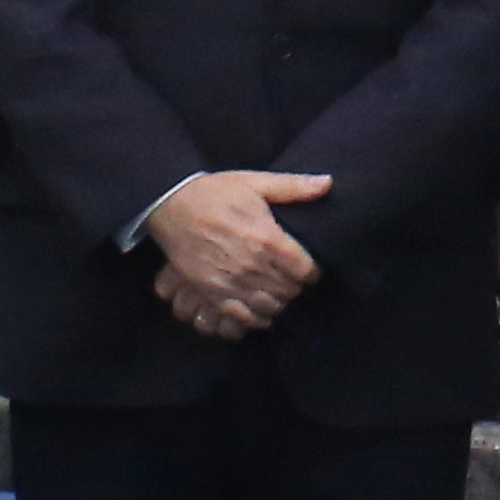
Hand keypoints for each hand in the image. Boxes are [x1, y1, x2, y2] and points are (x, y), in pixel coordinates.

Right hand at [150, 169, 332, 339]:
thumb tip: (328, 183)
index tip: (309, 269)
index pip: (305, 269)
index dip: (312, 272)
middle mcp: (252, 264)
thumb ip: (293, 187)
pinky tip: (261, 310)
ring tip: (277, 292)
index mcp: (267, 237)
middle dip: (295, 286)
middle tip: (292, 280)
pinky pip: (243, 316)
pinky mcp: (213, 293)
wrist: (171, 205)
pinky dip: (256, 317)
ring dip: (278, 301)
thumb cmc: (214, 192)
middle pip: (289, 290)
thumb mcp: (254, 182)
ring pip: (270, 306)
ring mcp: (231, 282)